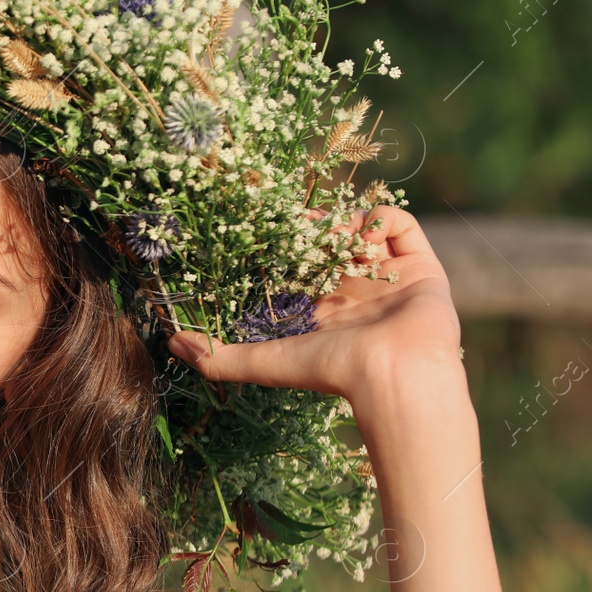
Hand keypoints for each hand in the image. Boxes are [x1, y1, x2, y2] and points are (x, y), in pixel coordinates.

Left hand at [166, 206, 463, 403]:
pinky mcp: (421, 267)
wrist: (392, 372)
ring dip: (344, 223)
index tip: (265, 229)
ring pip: (363, 232)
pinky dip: (379, 219)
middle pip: (332, 245)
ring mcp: (389, 279)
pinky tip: (359, 234)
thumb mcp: (263, 362)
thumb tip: (170, 342)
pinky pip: (400, 226)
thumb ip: (217, 356)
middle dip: (314, 230)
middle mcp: (357, 294)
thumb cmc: (329, 369)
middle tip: (296, 221)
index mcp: (323, 312)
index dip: (283, 246)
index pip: (300, 268)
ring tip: (330, 232)